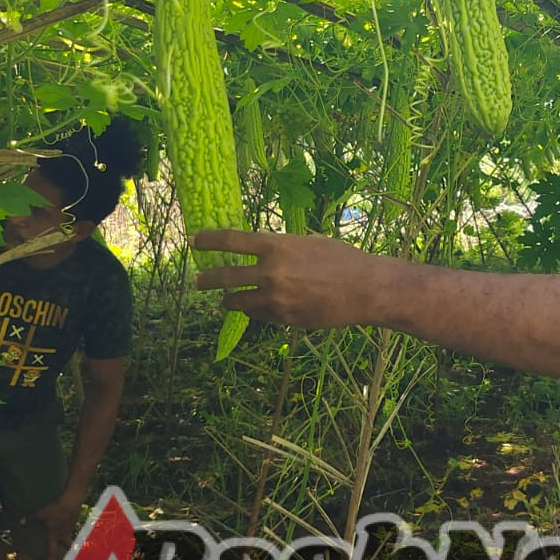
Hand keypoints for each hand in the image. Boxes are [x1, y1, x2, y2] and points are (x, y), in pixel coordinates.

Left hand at [28, 488, 84, 559]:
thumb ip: (30, 518)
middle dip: (69, 552)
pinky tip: (69, 520)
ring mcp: (70, 526)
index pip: (51, 553)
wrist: (71, 500)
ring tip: (72, 539)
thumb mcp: (40, 513)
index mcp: (54, 535)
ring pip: (71, 535)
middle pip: (68, 546)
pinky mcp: (74, 518)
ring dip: (71, 538)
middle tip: (71, 559)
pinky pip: (72, 525)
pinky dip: (70, 525)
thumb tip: (20, 521)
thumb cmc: (55, 509)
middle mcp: (63, 534)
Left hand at [192, 228, 388, 328]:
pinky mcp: (283, 319)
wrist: (365, 289)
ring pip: (237, 301)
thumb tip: (266, 249)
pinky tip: (253, 308)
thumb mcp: (310, 242)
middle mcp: (270, 272)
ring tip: (223, 300)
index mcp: (276, 246)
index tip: (195, 240)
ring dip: (227, 300)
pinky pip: (259, 315)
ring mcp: (275, 298)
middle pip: (224, 276)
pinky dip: (254, 311)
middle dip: (207, 279)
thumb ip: (284, 246)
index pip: (231, 241)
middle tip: (198, 280)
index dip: (209, 240)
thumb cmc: (342, 259)